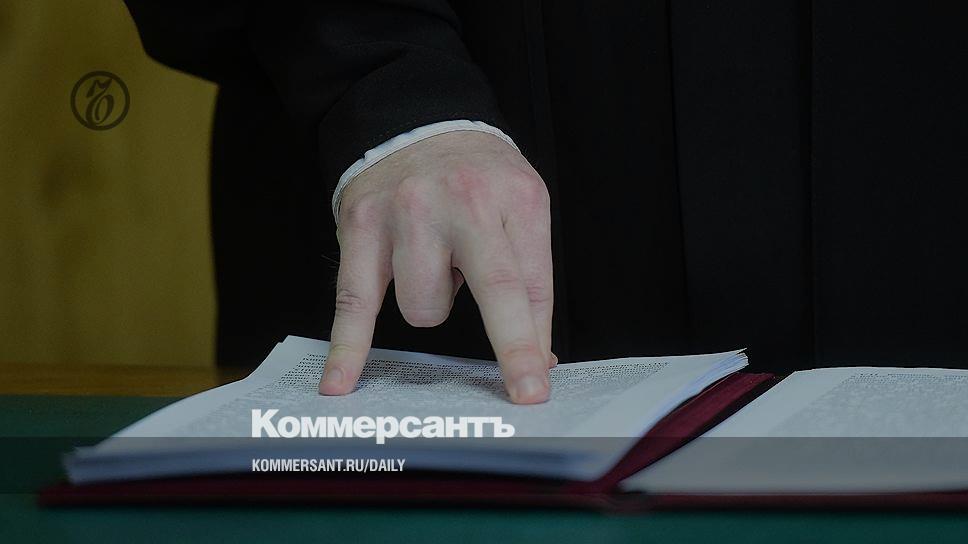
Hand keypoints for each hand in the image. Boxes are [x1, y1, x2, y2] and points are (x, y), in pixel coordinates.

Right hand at [317, 130, 554, 403]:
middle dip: (509, 345)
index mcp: (513, 198)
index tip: (534, 385)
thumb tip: (538, 354)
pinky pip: (354, 302)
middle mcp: (463, 200)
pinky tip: (341, 382)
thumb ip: (531, 276)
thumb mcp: (522, 206)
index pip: (530, 282)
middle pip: (491, 291)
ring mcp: (407, 213)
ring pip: (423, 307)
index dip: (532, 340)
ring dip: (430, 303)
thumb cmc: (476, 176)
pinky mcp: (361, 227)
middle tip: (522, 386)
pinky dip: (349, 347)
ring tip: (433, 264)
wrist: (415, 121)